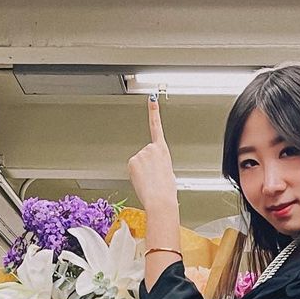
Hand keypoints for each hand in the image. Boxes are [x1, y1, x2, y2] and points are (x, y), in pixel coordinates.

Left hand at [128, 95, 178, 213]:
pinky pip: (132, 167)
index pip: (156, 126)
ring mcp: (141, 154)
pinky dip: (135, 174)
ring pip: (137, 162)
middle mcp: (151, 148)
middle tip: (153, 176)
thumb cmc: (166, 190)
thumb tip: (152, 168)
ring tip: (149, 180)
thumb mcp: (167, 172)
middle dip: (146, 165)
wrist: (160, 199)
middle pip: (144, 154)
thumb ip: (158, 163)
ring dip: (141, 171)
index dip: (153, 111)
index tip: (151, 100)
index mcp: (163, 150)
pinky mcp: (132, 161)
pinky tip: (142, 180)